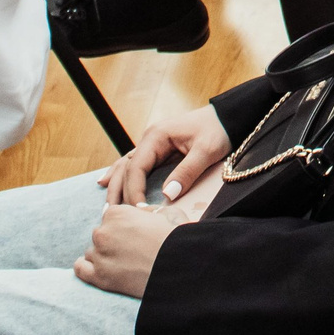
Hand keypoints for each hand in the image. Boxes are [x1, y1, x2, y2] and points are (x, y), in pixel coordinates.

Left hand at [75, 203, 178, 296]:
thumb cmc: (177, 238)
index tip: (135, 234)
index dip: (124, 225)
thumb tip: (139, 211)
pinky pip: (80, 268)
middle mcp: (103, 232)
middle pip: (101, 234)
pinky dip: (87, 268)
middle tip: (133, 250)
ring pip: (92, 252)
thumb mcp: (166, 213)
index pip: (111, 216)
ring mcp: (99, 255)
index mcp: (117, 213)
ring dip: (104, 255)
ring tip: (124, 263)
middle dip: (113, 240)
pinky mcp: (99, 277)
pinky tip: (100, 269)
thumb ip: (146, 210)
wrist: (180, 268)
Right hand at [98, 103, 230, 208]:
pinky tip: (105, 183)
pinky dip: (120, 175)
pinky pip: (134, 164)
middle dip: (120, 193)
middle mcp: (149, 138)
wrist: (228, 117)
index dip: (134, 191)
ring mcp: (152, 143)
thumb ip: (187, 172)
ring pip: (126, 166)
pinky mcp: (158, 150)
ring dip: (116, 186)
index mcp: (157, 136)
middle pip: (127, 169)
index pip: (136, 167)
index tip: (138, 212)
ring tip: (107, 207)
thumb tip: (167, 195)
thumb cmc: (218, 131)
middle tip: (114, 217)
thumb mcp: (207, 151)